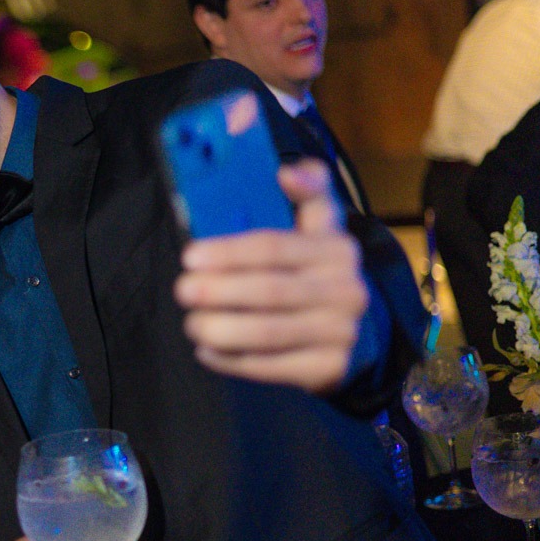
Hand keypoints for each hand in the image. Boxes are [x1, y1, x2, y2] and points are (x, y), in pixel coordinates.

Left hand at [174, 159, 366, 392]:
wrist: (356, 330)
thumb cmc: (317, 270)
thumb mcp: (320, 226)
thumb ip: (307, 190)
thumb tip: (285, 172)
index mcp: (336, 249)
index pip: (275, 247)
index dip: (228, 252)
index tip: (190, 256)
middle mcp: (346, 290)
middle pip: (270, 291)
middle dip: (218, 292)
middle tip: (183, 290)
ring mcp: (341, 332)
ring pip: (268, 333)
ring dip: (221, 329)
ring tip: (192, 323)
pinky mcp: (330, 368)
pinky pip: (271, 366)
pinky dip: (232, 360)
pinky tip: (207, 350)